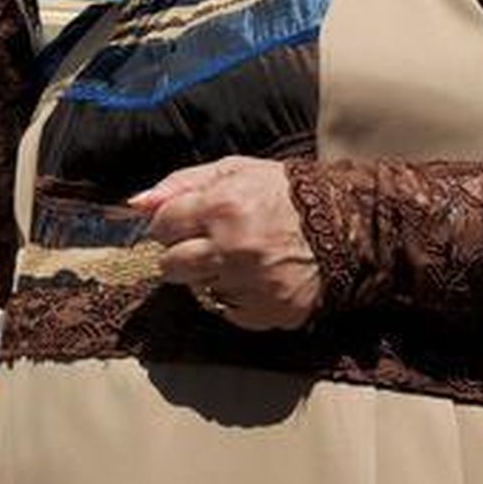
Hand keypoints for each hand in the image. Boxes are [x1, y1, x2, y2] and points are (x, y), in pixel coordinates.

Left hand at [132, 156, 322, 330]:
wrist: (348, 224)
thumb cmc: (283, 193)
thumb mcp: (233, 171)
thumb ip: (179, 184)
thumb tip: (134, 204)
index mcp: (223, 206)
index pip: (162, 226)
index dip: (170, 224)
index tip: (184, 223)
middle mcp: (234, 248)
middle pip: (170, 266)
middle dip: (179, 255)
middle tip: (205, 245)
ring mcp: (253, 283)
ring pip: (199, 289)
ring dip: (210, 275)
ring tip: (238, 258)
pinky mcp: (270, 311)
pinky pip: (229, 311)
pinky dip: (236, 297)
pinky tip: (256, 277)